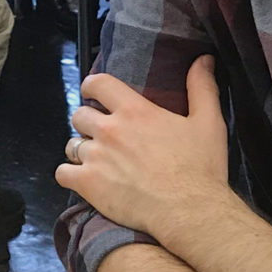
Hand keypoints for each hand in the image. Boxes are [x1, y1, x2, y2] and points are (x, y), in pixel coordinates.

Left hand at [55, 58, 231, 236]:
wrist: (189, 211)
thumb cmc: (200, 169)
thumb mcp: (208, 122)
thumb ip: (202, 88)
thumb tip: (203, 59)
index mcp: (134, 110)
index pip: (97, 83)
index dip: (92, 86)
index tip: (94, 94)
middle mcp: (109, 129)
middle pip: (80, 115)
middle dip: (88, 122)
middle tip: (103, 135)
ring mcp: (95, 157)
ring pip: (71, 145)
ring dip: (81, 150)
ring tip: (96, 160)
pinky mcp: (87, 184)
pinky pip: (62, 173)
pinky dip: (70, 175)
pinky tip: (83, 180)